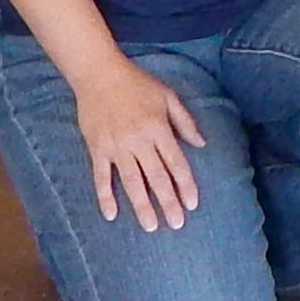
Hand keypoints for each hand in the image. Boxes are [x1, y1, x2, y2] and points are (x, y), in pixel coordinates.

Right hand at [73, 54, 206, 229]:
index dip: (185, 185)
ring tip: (151, 226)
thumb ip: (185, 121)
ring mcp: (116, 147)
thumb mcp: (167, 96)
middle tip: (177, 224)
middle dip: (168, 202)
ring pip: (131, 182)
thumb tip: (202, 144)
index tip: (192, 205)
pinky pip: (101, 177)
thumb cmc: (137, 84)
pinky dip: (105, 196)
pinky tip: (111, 215)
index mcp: (158, 129)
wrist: (99, 74)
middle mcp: (139, 141)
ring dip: (141, 206)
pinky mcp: (97, 149)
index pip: (176, 163)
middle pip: (156, 177)